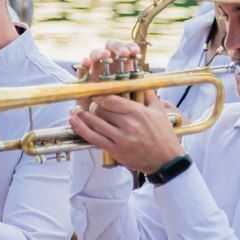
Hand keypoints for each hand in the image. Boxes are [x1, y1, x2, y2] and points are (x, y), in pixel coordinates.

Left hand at [67, 89, 184, 173]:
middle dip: (92, 105)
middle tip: (90, 104)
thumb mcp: (160, 111)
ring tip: (78, 110)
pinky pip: (93, 138)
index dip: (100, 95)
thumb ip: (148, 94)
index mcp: (138, 112)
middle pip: (101, 110)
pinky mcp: (115, 150)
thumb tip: (141, 78)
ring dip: (83, 115)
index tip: (97, 94)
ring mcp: (121, 138)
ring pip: (95, 122)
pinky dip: (81, 129)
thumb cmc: (164, 135)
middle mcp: (128, 124)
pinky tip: (73, 121)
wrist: (166, 161)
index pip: (111, 99)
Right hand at [75, 40, 140, 110]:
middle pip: (111, 47)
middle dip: (117, 47)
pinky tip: (86, 63)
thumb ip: (139, 85)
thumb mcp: (135, 97)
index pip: (127, 49)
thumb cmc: (125, 109)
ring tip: (105, 55)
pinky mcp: (83, 79)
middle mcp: (108, 64)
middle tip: (123, 53)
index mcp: (123, 64)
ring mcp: (94, 70)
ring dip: (100, 53)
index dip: (130, 47)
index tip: (135, 52)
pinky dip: (83, 64)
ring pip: (95, 54)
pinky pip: (82, 68)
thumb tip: (146, 74)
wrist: (107, 122)